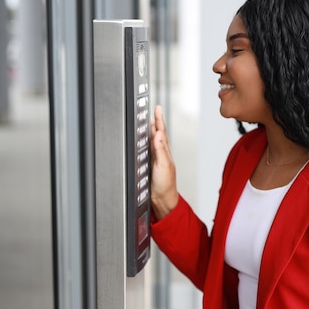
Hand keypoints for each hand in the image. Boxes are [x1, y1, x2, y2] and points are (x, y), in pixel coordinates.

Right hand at [150, 105, 178, 219]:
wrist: (162, 200)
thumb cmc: (165, 186)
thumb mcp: (163, 165)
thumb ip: (160, 150)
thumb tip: (159, 133)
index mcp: (165, 151)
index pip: (161, 131)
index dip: (158, 119)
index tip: (156, 107)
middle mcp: (160, 154)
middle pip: (157, 133)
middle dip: (154, 121)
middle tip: (152, 110)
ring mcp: (155, 159)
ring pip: (152, 141)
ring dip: (150, 131)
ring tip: (148, 121)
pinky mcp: (149, 166)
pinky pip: (147, 150)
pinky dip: (145, 143)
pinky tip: (143, 141)